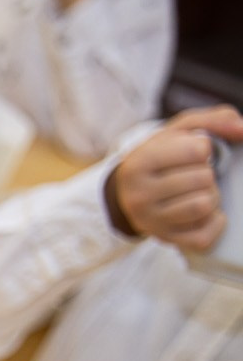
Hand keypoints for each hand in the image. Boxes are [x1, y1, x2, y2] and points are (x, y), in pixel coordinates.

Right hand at [105, 105, 242, 252]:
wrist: (129, 192)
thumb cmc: (162, 156)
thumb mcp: (179, 130)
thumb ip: (215, 120)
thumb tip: (242, 131)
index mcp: (139, 164)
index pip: (197, 151)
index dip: (204, 148)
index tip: (191, 153)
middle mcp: (139, 196)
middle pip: (203, 178)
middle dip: (207, 173)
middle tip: (192, 174)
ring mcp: (150, 222)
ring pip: (204, 205)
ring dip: (211, 196)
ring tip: (196, 192)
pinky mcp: (165, 240)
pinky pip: (204, 235)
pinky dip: (214, 222)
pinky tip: (203, 213)